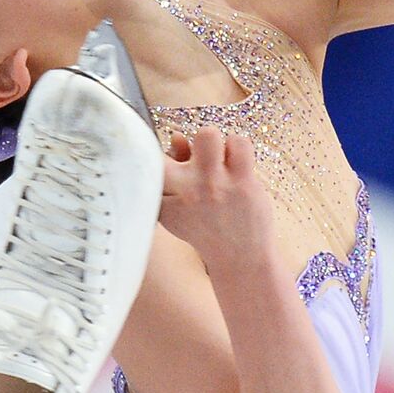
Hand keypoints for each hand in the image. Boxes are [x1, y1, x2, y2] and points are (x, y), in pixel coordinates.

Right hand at [160, 126, 276, 275]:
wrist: (239, 257)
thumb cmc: (206, 227)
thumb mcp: (177, 206)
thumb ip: (174, 168)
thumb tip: (177, 136)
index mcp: (165, 199)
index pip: (150, 161)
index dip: (160, 154)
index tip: (171, 159)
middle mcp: (187, 191)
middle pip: (175, 142)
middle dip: (183, 149)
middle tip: (196, 164)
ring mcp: (216, 186)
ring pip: (207, 135)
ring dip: (212, 142)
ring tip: (217, 160)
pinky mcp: (243, 183)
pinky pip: (238, 143)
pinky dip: (237, 147)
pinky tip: (236, 164)